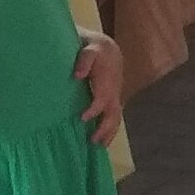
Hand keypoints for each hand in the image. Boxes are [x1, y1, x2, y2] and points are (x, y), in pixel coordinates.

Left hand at [75, 30, 126, 144]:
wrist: (107, 48)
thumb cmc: (93, 48)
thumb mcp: (87, 48)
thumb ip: (83, 60)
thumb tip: (78, 76)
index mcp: (108, 79)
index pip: (103, 98)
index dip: (94, 109)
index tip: (82, 118)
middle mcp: (114, 90)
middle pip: (113, 113)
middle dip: (105, 128)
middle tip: (93, 141)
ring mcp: (116, 96)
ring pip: (116, 117)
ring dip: (110, 132)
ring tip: (99, 146)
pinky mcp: (114, 100)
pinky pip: (115, 117)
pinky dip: (110, 130)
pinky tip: (103, 140)